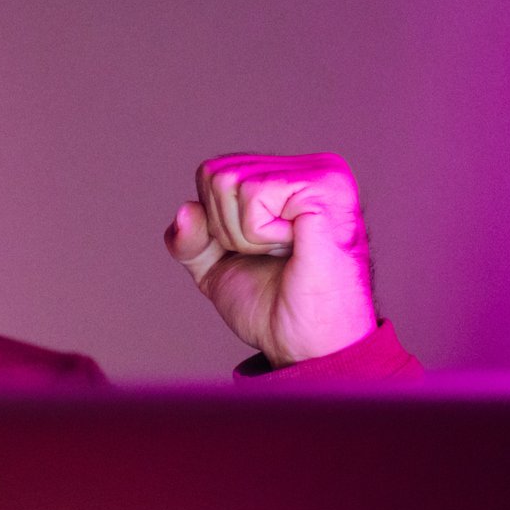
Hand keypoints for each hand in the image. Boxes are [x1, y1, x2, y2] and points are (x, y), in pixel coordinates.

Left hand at [164, 152, 376, 365]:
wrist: (305, 344)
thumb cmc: (274, 306)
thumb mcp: (216, 268)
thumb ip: (191, 238)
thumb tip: (185, 210)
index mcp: (289, 177)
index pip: (212, 174)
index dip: (215, 225)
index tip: (257, 252)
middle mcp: (309, 166)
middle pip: (215, 174)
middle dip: (227, 230)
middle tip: (271, 256)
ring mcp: (321, 172)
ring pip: (229, 182)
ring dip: (245, 236)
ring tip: (285, 253)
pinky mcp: (324, 185)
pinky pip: (253, 195)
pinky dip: (260, 234)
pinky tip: (296, 246)